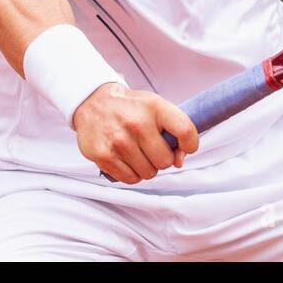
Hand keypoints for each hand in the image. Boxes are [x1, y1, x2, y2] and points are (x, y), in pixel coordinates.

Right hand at [71, 83, 199, 183]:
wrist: (92, 103)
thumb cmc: (129, 108)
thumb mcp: (154, 106)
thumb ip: (174, 129)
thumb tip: (179, 161)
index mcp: (154, 106)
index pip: (185, 130)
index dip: (190, 144)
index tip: (186, 147)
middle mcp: (136, 123)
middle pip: (165, 161)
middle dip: (161, 159)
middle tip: (151, 148)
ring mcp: (119, 140)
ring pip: (148, 173)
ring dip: (145, 167)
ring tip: (136, 152)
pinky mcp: (104, 155)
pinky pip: (130, 179)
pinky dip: (131, 173)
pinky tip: (125, 158)